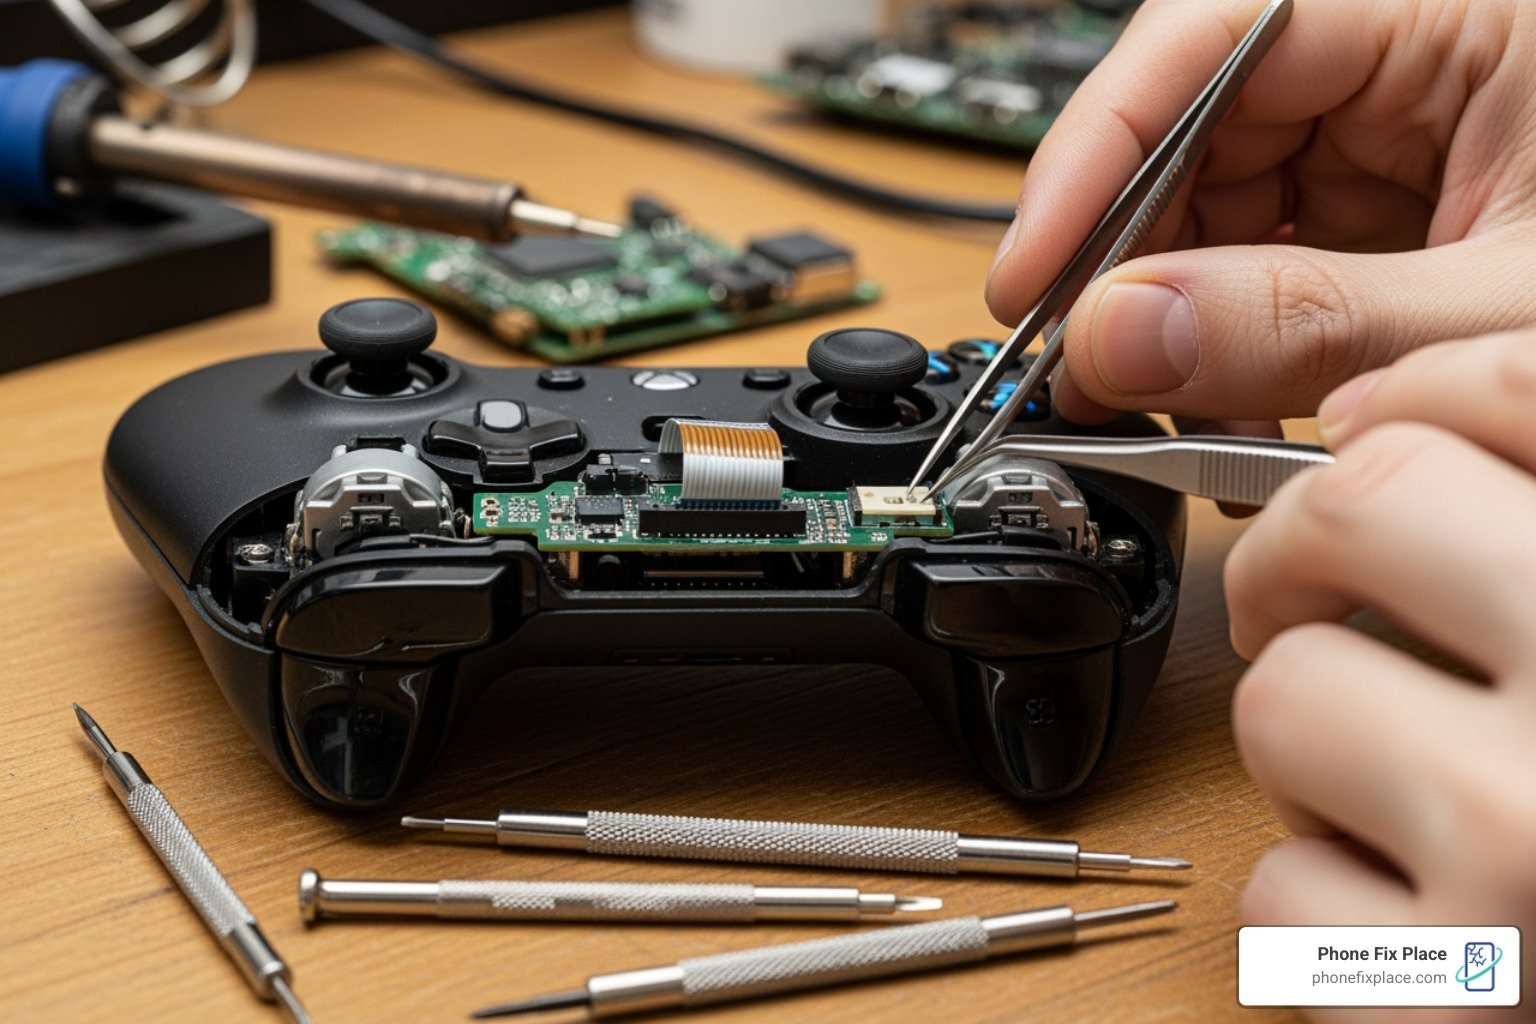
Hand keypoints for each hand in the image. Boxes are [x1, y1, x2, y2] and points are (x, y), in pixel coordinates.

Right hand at [987, 0, 1535, 427]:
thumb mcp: (1504, 313)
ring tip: (1164, 410)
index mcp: (1468, 1)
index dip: (1098, 150)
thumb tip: (1120, 337)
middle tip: (1082, 367)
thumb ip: (1304, 324)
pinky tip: (1234, 407)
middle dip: (1132, 256)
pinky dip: (1239, 342)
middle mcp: (1424, 52)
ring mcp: (1408, 133)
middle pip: (1202, 124)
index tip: (1034, 272)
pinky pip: (1276, 258)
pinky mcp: (1403, 208)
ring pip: (1226, 204)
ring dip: (1179, 314)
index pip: (1218, 31)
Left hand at [1225, 329, 1535, 1022]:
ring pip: (1286, 697)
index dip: (1413, 394)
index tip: (1375, 431)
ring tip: (1409, 792)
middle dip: (1300, 553)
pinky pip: (1275, 889)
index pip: (1514, 383)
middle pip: (1358, 508)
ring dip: (1311, 744)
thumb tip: (1356, 413)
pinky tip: (1419, 922)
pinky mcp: (1454, 997)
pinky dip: (1316, 907)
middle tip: (1310, 597)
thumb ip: (1527, 491)